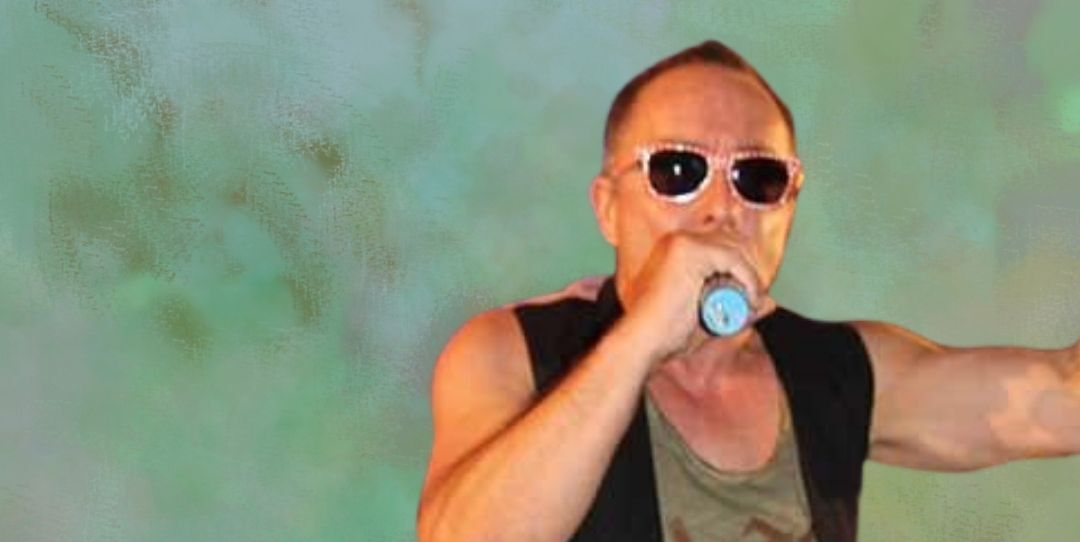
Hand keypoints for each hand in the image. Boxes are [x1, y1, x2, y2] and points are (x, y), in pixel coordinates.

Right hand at [617, 229, 776, 366]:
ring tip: (749, 303)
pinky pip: (734, 259)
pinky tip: (746, 299)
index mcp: (677, 250)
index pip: (724, 244)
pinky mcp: (690, 251)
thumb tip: (770, 303)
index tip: (751, 292)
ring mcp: (683, 243)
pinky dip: (747, 279)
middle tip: (753, 298)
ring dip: (749, 276)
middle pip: (733, 242)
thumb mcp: (710, 317)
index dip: (743, 266)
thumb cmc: (666, 334)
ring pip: (736, 249)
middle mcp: (679, 240)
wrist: (644, 341)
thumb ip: (740, 308)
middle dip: (749, 269)